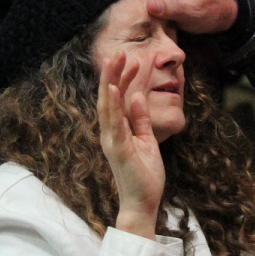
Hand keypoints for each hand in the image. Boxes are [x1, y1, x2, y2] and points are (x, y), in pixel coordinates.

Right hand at [99, 50, 164, 235]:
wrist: (143, 203)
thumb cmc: (144, 175)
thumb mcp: (146, 140)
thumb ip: (141, 119)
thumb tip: (138, 97)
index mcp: (116, 131)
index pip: (117, 100)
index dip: (122, 79)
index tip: (131, 60)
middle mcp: (110, 133)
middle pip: (109, 98)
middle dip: (113, 74)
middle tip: (119, 52)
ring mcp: (112, 141)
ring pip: (108, 106)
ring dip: (111, 82)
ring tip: (114, 61)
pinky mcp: (119, 150)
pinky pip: (115, 125)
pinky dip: (114, 106)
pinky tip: (116, 89)